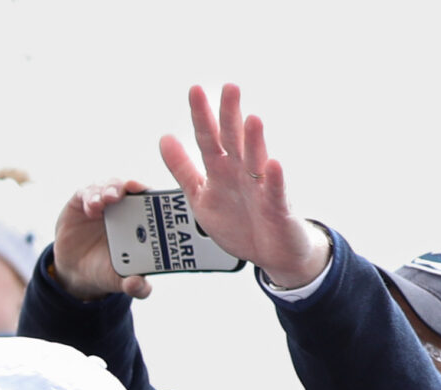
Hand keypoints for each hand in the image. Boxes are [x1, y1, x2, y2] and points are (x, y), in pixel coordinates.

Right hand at [51, 180, 158, 303]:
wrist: (76, 272)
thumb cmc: (107, 270)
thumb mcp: (119, 280)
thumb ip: (134, 286)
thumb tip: (138, 286)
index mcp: (140, 221)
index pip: (150, 200)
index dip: (152, 193)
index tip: (151, 193)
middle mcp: (123, 206)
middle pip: (130, 187)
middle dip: (130, 185)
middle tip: (129, 189)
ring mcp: (102, 203)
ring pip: (109, 186)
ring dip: (109, 189)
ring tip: (106, 200)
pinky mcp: (81, 202)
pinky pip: (86, 192)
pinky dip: (90, 196)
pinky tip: (90, 208)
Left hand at [158, 84, 329, 289]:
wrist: (271, 251)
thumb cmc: (238, 221)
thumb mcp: (201, 195)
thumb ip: (183, 169)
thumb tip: (164, 139)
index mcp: (221, 170)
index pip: (209, 138)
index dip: (201, 116)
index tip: (194, 90)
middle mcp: (242, 173)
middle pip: (235, 141)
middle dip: (230, 116)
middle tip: (229, 87)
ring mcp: (260, 188)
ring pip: (257, 161)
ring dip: (254, 141)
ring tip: (251, 120)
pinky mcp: (277, 209)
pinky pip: (274, 193)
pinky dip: (272, 180)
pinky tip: (272, 164)